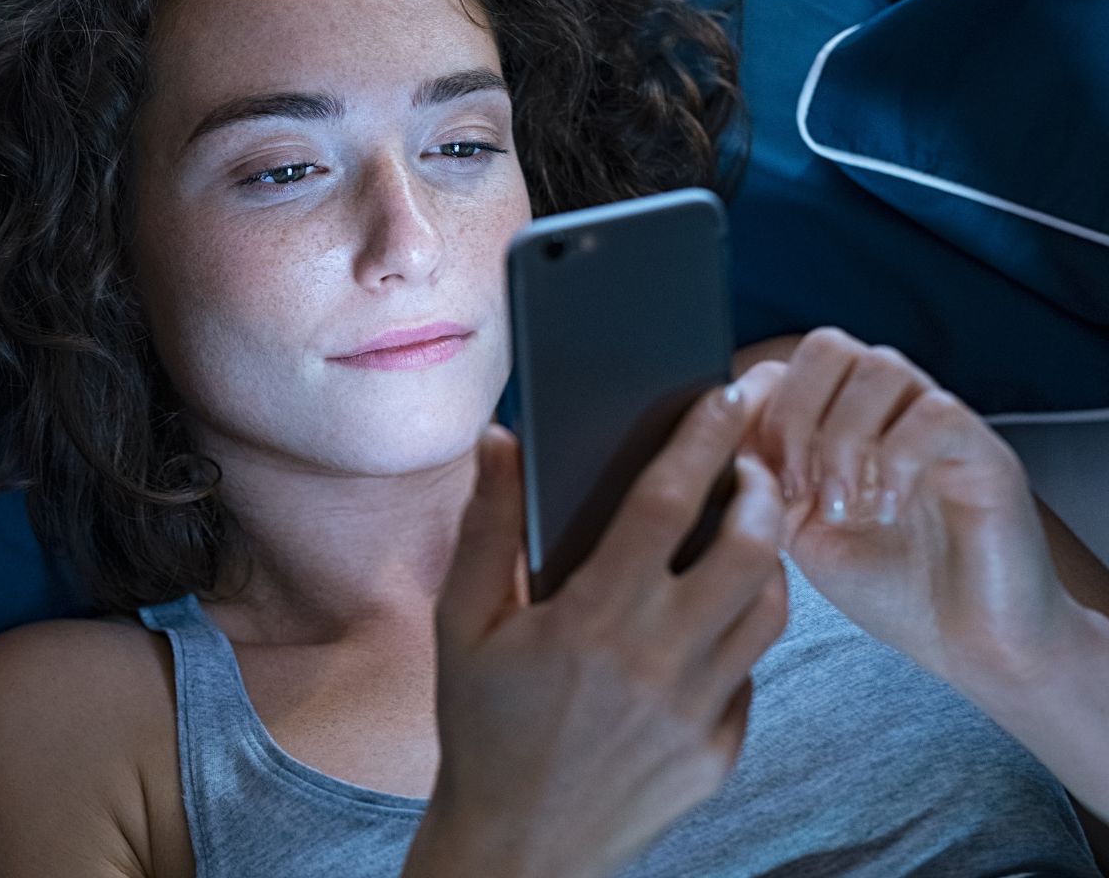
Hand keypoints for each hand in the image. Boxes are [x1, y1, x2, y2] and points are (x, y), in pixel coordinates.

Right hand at [416, 369, 786, 877]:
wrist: (517, 846)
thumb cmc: (479, 726)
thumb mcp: (462, 623)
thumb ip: (487, 525)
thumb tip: (500, 439)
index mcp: (592, 618)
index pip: (667, 503)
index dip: (702, 440)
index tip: (723, 398)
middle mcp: (658, 660)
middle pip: (748, 547)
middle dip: (759, 487)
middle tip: (746, 462)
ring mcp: (698, 711)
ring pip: (769, 607)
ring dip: (765, 553)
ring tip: (742, 527)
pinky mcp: (720, 751)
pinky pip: (752, 671)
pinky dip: (741, 630)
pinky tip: (710, 616)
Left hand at [744, 326, 1078, 690]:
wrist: (972, 643)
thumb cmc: (888, 588)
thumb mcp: (798, 536)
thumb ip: (761, 485)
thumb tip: (721, 445)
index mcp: (834, 423)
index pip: (782, 368)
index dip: (753, 410)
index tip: (745, 474)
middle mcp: (886, 411)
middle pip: (828, 347)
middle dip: (792, 412)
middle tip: (791, 486)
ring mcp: (936, 425)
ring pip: (880, 367)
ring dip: (841, 437)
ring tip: (839, 507)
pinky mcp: (983, 451)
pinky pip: (935, 413)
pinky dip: (895, 460)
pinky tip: (884, 511)